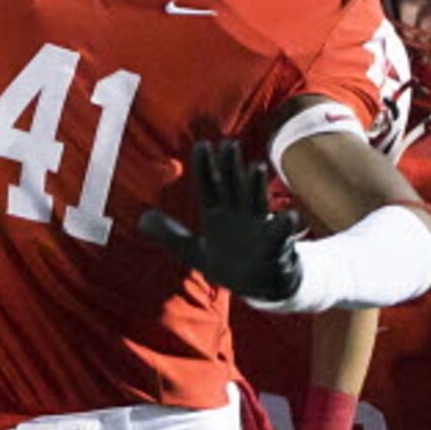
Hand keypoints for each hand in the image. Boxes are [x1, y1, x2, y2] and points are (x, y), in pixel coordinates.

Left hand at [138, 141, 303, 302]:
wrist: (259, 286)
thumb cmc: (228, 263)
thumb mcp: (193, 251)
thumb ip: (169, 235)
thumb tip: (141, 219)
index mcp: (218, 215)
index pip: (209, 186)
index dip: (204, 167)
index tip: (202, 145)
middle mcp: (238, 215)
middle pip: (233, 187)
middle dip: (231, 167)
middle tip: (229, 143)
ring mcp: (257, 228)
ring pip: (256, 203)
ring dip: (256, 187)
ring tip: (255, 167)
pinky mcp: (274, 247)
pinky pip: (279, 235)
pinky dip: (284, 226)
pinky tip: (289, 216)